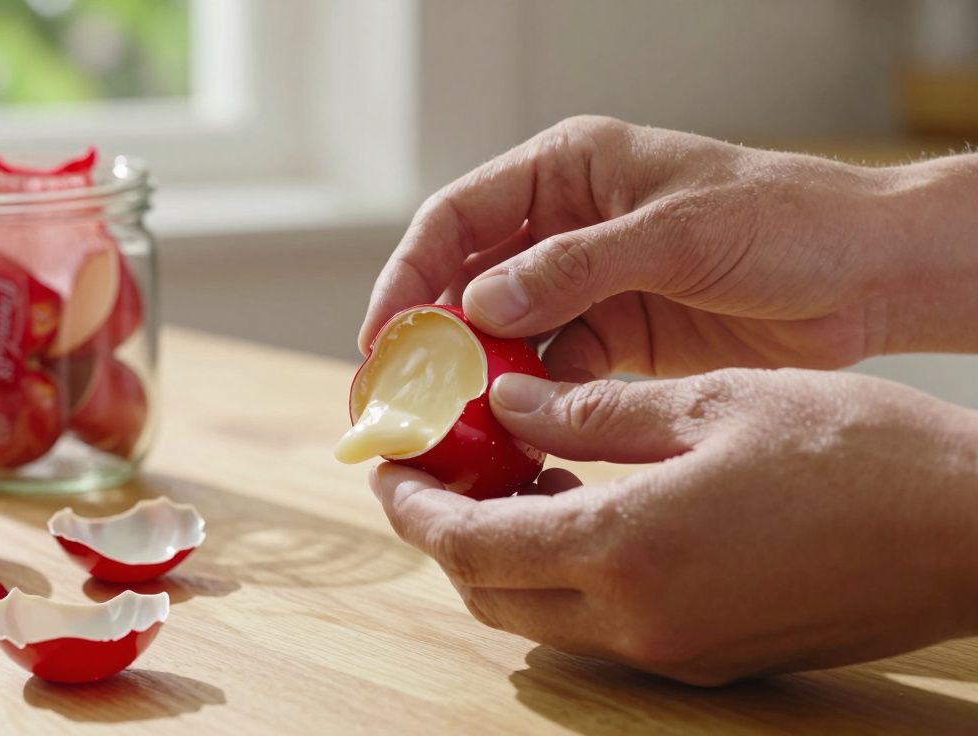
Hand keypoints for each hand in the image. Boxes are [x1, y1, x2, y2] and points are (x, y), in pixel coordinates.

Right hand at [359, 116, 977, 378]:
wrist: (869, 274)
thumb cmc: (786, 222)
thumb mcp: (677, 233)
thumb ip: (576, 266)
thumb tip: (482, 304)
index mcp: (568, 171)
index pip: (459, 218)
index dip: (410, 274)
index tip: (385, 335)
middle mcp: (565, 226)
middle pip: (469, 280)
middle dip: (431, 337)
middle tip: (397, 396)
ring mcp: (588, 285)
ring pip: (504, 334)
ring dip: (477, 378)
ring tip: (450, 427)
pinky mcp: (615, 336)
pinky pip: (551, 371)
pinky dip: (530, 403)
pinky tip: (515, 434)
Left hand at [370, 369, 977, 684]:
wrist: (973, 532)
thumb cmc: (858, 452)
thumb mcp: (711, 405)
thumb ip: (592, 413)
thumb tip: (510, 407)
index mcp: (627, 552)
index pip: (469, 546)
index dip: (413, 507)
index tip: (386, 466)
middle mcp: (637, 622)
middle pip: (490, 594)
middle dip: (443, 533)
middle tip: (434, 470)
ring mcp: (674, 650)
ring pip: (539, 616)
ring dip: (500, 555)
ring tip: (505, 478)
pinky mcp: (708, 654)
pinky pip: (597, 625)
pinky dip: (560, 574)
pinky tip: (579, 509)